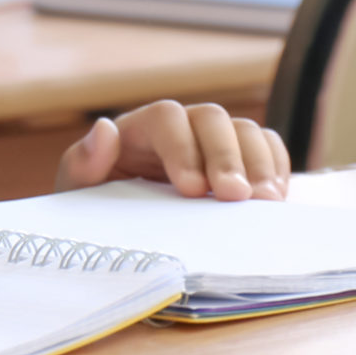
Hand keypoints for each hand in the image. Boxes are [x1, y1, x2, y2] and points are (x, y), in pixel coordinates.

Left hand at [56, 100, 290, 200]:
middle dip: (227, 157)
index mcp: (141, 129)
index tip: (192, 189)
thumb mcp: (78, 192)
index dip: (183, 148)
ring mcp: (215, 143)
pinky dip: (277, 169)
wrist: (120, 236)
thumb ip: (84, 164)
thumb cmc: (97, 211)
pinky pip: (268, 150)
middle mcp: (183, 128)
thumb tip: (104, 129)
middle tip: (235, 197)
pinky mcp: (242, 163)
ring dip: (259, 164)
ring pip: (246, 131)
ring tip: (264, 203)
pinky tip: (275, 199)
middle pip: (213, 119)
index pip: (168, 119)